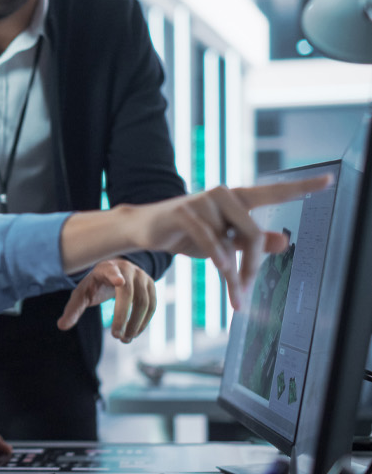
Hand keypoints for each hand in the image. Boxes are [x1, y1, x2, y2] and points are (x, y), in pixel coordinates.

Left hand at [58, 258, 155, 342]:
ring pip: (144, 302)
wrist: (115, 272)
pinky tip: (134, 333)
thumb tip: (61, 326)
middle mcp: (127, 269)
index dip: (114, 275)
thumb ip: (73, 309)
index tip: (119, 281)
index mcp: (106, 268)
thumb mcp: (82, 294)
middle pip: (128, 293)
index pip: (111, 270)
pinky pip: (152, 306)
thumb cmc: (95, 284)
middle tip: (116, 336)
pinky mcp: (151, 285)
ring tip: (124, 339)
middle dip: (122, 316)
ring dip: (135, 323)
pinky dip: (144, 321)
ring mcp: (142, 276)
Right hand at [124, 176, 331, 308]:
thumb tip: (284, 241)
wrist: (142, 229)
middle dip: (254, 267)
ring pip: (232, 243)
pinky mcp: (184, 212)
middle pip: (255, 233)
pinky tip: (222, 273)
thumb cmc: (185, 233)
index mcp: (236, 199)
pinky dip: (219, 260)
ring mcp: (203, 201)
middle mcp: (223, 194)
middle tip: (247, 292)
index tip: (329, 181)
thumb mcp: (223, 240)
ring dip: (233, 272)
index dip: (302, 186)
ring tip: (233, 292)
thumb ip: (251, 241)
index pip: (274, 191)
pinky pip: (212, 242)